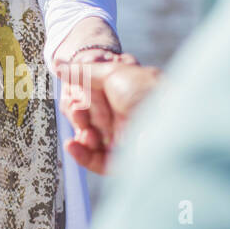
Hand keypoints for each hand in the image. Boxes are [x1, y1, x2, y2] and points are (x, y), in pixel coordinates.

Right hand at [55, 58, 161, 173]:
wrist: (170, 122)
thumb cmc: (147, 93)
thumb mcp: (112, 73)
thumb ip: (84, 72)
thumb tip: (59, 65)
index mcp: (126, 98)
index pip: (94, 102)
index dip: (81, 101)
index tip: (75, 99)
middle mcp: (126, 120)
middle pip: (91, 122)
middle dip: (80, 118)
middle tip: (78, 112)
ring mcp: (125, 142)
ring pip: (92, 143)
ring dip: (81, 135)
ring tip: (81, 130)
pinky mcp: (123, 163)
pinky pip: (97, 162)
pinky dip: (82, 155)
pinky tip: (72, 144)